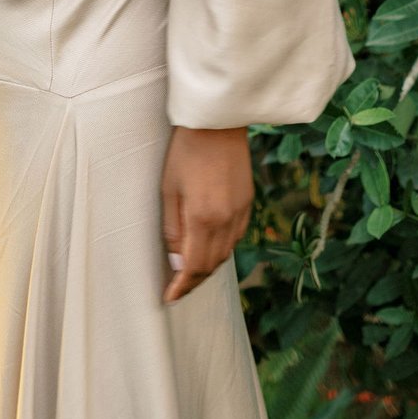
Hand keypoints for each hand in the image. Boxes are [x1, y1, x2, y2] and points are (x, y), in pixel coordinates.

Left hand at [161, 127, 251, 304]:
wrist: (218, 121)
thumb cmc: (185, 149)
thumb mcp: (169, 188)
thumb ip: (173, 229)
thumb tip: (176, 262)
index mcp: (204, 218)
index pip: (194, 267)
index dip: (182, 287)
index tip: (169, 298)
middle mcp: (227, 220)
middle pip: (212, 264)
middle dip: (194, 280)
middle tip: (176, 287)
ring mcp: (241, 211)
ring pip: (226, 252)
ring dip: (208, 265)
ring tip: (190, 271)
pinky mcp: (248, 201)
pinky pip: (237, 235)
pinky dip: (222, 247)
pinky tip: (210, 245)